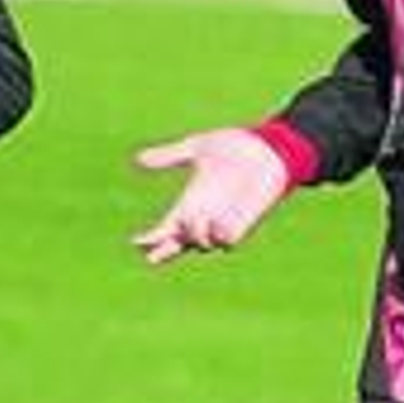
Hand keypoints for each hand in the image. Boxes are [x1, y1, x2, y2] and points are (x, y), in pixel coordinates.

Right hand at [131, 128, 288, 264]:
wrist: (267, 145)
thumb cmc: (235, 145)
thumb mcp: (196, 147)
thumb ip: (169, 156)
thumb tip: (137, 159)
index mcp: (192, 200)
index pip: (168, 227)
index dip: (152, 237)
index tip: (136, 241)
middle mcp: (206, 214)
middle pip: (181, 243)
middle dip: (166, 252)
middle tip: (152, 256)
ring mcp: (225, 220)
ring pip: (203, 244)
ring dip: (193, 236)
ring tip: (192, 218)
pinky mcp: (245, 221)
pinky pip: (229, 240)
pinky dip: (218, 237)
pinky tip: (212, 225)